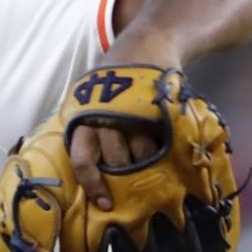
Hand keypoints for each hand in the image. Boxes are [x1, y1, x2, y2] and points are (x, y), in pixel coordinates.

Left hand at [67, 25, 178, 209]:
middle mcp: (105, 116)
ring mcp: (133, 112)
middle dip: (126, 179)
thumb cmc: (110, 83)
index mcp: (83, 117)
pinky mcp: (157, 108)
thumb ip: (89, 134)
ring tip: (154, 166)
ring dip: (148, 165)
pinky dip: (165, 150)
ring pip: (142, 154)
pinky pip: (163, 140)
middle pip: (117, 161)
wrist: (142, 47)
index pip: (83, 159)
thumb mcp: (88, 103)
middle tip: (136, 188)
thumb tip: (93, 176)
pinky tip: (168, 151)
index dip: (93, 184)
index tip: (104, 204)